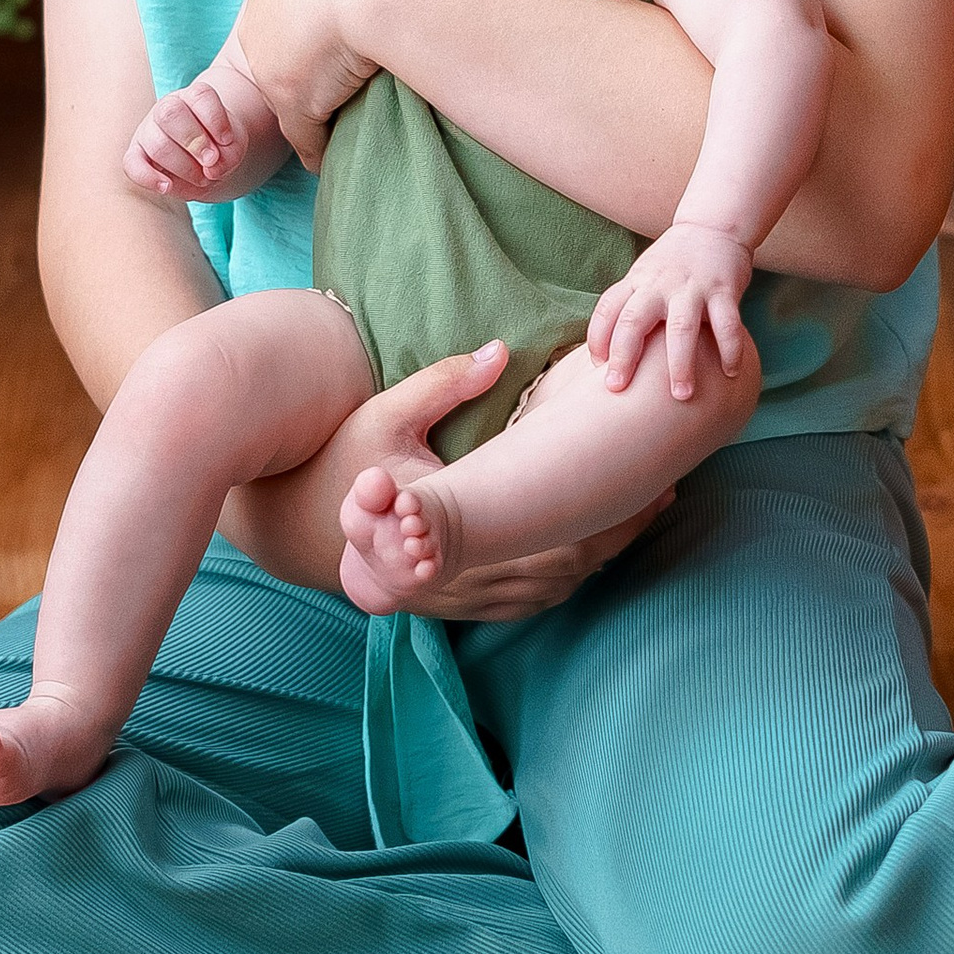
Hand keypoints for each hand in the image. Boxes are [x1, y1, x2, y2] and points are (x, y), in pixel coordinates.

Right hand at [123, 71, 244, 202]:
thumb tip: (211, 169)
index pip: (199, 95)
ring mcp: (148, 131)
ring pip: (156, 144)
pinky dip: (148, 177)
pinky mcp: (136, 155)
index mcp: (193, 97)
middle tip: (211, 161)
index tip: (227, 140)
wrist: (206, 158)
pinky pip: (132, 165)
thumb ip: (229, 154)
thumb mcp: (233, 146)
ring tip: (203, 178)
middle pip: (170, 114)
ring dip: (183, 167)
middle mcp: (167, 108)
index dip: (215, 119)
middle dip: (194, 141)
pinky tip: (167, 187)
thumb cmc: (219, 146)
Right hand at [220, 344, 672, 619]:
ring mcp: (457, 596)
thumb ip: (447, 381)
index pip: (557, 536)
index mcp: (459, 528)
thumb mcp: (389, 413)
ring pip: (550, 589)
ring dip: (598, 557)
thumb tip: (502, 350)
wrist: (287, 528)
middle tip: (666, 495)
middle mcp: (463, 572)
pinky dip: (562, 579)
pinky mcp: (449, 601)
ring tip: (642, 518)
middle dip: (621, 534)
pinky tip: (587, 550)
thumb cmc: (338, 464)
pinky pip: (521, 603)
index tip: (654, 484)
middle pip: (568, 567)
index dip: (613, 517)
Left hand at [231, 0, 390, 168]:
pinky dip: (318, 152)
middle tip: (336, 89)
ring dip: (312, 117)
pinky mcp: (299, 107)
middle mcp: (260, 37)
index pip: (277, 31)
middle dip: (302, 80)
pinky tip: (330, 161)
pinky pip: (307, 140)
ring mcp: (276, 75)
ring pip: (291, 106)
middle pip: (278, 69)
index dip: (301, 41)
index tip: (323, 49)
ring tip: (337, 129)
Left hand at [587, 221, 753, 399]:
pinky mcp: (723, 289)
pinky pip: (727, 324)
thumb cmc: (672, 263)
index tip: (595, 369)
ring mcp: (692, 287)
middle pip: (633, 321)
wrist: (713, 226)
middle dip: (624, 357)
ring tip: (681, 395)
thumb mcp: (643, 277)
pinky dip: (729, 349)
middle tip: (617, 389)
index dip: (597, 338)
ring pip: (681, 328)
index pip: (607, 309)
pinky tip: (729, 373)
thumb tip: (606, 355)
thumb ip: (629, 308)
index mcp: (637, 282)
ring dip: (680, 364)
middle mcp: (659, 285)